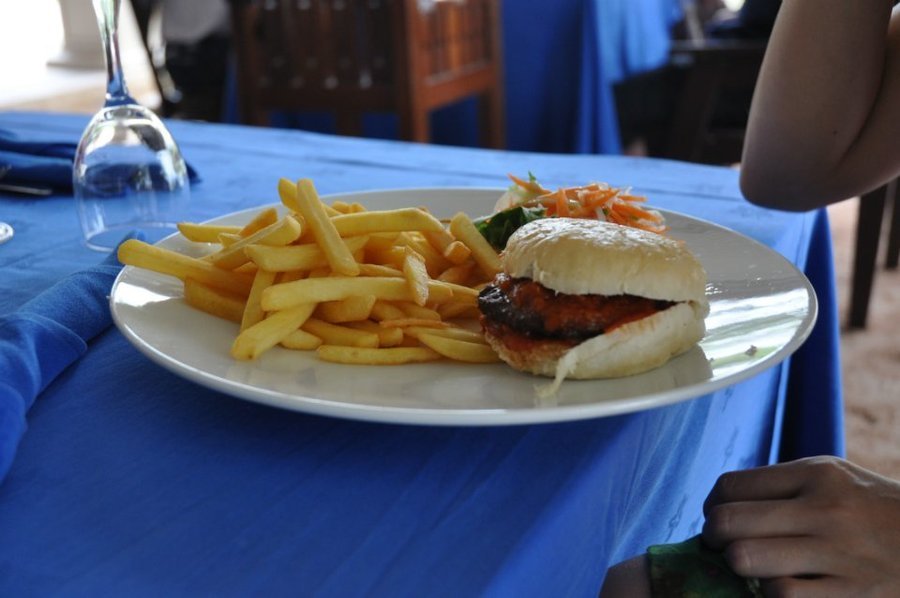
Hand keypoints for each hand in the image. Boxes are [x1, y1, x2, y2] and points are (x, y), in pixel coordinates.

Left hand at [702, 456, 899, 596]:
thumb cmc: (869, 510)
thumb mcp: (832, 479)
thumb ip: (780, 487)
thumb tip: (718, 506)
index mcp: (816, 474)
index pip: (731, 486)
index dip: (712, 507)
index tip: (719, 519)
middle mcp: (825, 509)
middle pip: (728, 522)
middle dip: (713, 538)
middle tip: (723, 547)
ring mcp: (839, 554)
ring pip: (746, 559)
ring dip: (740, 569)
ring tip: (753, 568)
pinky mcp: (853, 594)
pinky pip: (782, 596)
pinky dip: (771, 593)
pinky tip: (782, 587)